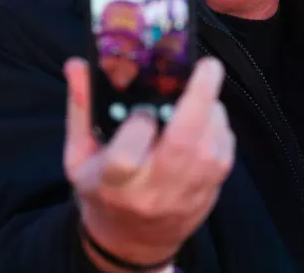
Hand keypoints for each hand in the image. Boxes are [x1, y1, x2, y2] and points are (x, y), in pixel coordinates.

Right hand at [64, 56, 234, 269]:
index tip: (142, 107)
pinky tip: (208, 117)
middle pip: (182, 145)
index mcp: (114, 185)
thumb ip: (80, 108)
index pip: (126, 157)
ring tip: (203, 92)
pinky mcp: (212, 190)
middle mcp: (154, 191)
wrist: (134, 240)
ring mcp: (187, 192)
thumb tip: (78, 63)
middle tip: (207, 66)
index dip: (138, 125)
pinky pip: (225, 151)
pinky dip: (220, 127)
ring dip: (212, 111)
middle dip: (199, 100)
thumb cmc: (104, 191)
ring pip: (211, 146)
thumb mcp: (80, 156)